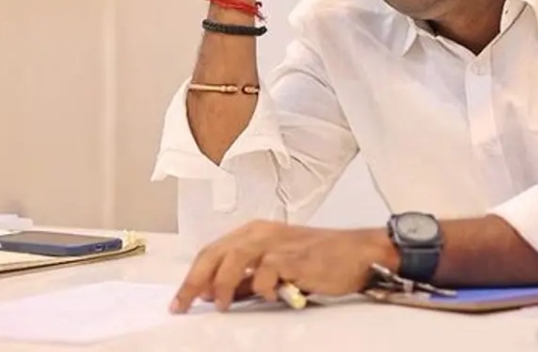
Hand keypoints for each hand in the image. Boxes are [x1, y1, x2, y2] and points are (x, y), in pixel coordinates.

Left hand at [169, 221, 395, 312]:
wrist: (358, 253)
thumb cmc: (320, 260)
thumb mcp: (277, 268)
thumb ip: (248, 280)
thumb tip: (217, 294)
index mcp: (254, 232)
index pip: (212, 252)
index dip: (192, 277)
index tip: (180, 300)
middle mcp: (261, 233)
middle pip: (215, 254)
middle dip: (194, 282)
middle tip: (183, 305)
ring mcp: (277, 243)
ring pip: (234, 258)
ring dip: (222, 284)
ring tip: (221, 305)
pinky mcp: (294, 256)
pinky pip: (267, 271)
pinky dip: (260, 286)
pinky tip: (267, 295)